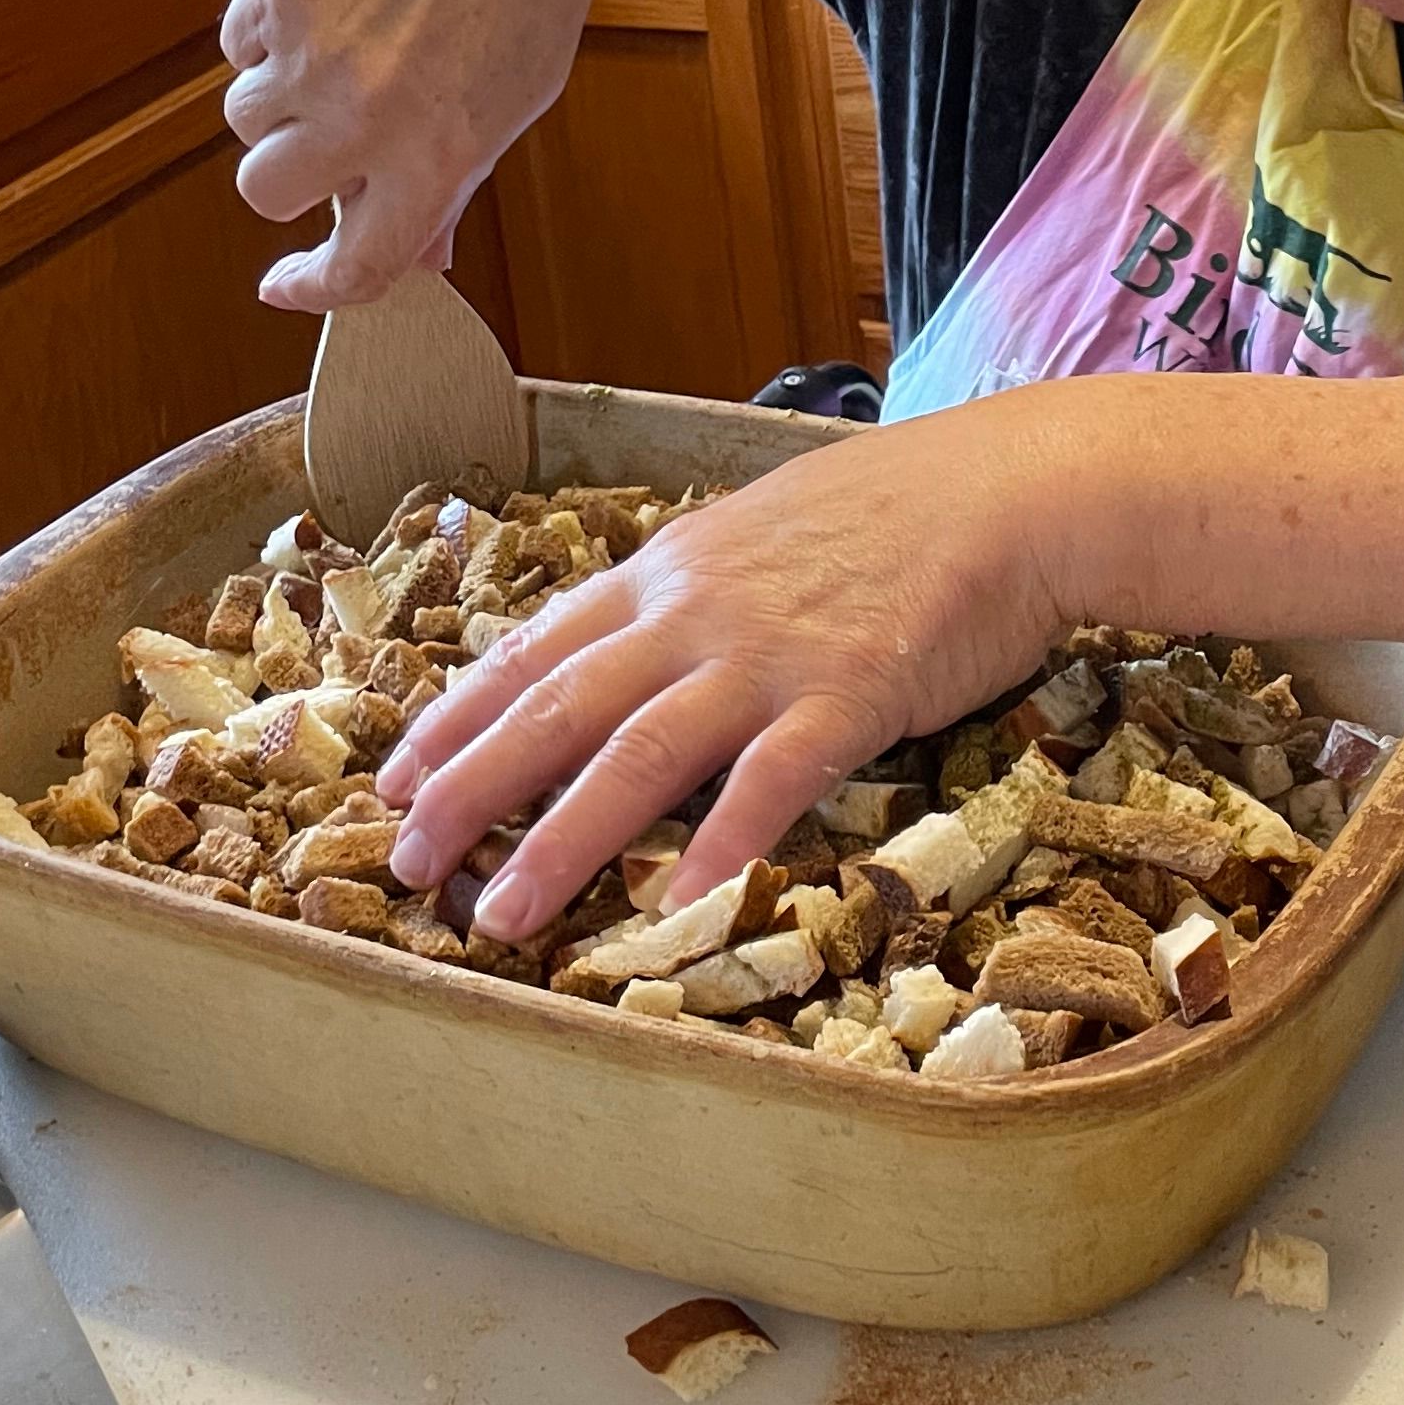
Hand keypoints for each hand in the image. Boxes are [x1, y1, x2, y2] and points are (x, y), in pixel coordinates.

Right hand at [220, 0, 596, 308]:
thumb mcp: (515, 96)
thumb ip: (454, 182)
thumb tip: (423, 259)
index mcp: (437, 157)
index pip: (359, 264)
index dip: (313, 286)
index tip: (283, 282)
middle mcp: (364, 117)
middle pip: (265, 191)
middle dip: (284, 169)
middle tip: (318, 127)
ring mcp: (312, 52)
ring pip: (242, 116)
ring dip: (274, 95)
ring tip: (336, 40)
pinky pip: (239, 40)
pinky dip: (267, 29)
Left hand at [376, 394, 1099, 934]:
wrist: (1008, 489)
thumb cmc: (896, 510)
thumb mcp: (761, 531)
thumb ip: (692, 593)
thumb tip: (632, 644)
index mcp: (669, 573)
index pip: (534, 649)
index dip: (457, 718)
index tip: (395, 777)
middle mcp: (695, 615)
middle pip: (557, 709)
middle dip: (470, 790)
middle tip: (405, 861)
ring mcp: (767, 657)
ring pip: (637, 757)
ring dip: (560, 843)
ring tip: (502, 916)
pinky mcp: (847, 697)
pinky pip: (769, 782)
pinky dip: (719, 848)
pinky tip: (674, 911)